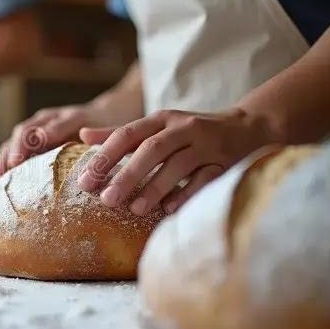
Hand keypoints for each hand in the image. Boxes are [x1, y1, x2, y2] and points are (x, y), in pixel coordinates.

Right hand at [0, 104, 102, 181]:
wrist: (102, 119)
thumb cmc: (96, 121)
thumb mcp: (81, 120)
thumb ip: (63, 127)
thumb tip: (41, 136)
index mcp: (46, 120)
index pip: (25, 132)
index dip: (19, 147)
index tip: (15, 163)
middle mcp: (36, 127)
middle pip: (13, 143)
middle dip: (5, 160)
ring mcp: (34, 139)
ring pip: (12, 150)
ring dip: (2, 166)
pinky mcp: (36, 151)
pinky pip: (18, 160)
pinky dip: (8, 171)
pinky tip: (2, 186)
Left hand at [77, 108, 279, 214]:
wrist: (247, 127)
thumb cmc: (188, 132)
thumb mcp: (156, 127)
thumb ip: (121, 134)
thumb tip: (83, 135)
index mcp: (160, 119)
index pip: (127, 134)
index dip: (104, 156)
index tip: (85, 181)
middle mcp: (182, 127)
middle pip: (151, 149)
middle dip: (126, 174)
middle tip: (106, 199)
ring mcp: (206, 144)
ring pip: (178, 164)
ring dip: (155, 187)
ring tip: (134, 209)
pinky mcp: (226, 160)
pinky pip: (205, 178)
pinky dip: (187, 193)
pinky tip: (169, 209)